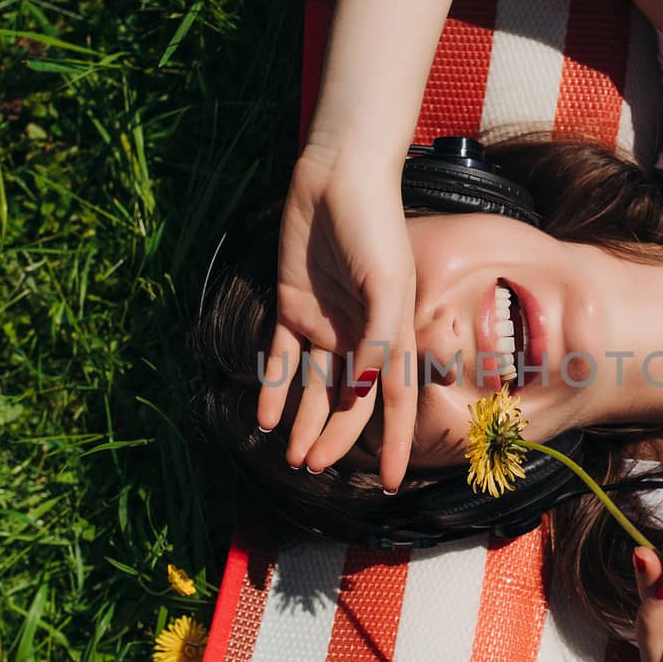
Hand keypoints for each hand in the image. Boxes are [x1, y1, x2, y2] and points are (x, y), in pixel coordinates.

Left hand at [257, 141, 417, 492]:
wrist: (336, 178)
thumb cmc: (373, 225)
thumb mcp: (387, 281)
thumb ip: (379, 336)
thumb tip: (367, 389)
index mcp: (392, 333)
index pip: (397, 400)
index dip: (398, 442)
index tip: (395, 482)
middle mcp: (360, 335)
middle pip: (351, 402)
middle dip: (336, 438)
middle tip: (314, 469)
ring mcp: (326, 322)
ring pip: (316, 388)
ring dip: (305, 423)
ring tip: (292, 458)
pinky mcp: (292, 306)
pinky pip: (282, 358)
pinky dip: (274, 388)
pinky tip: (264, 418)